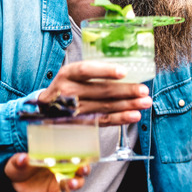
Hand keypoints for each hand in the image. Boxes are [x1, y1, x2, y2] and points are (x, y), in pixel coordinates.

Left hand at [4, 153, 87, 191]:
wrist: (15, 185)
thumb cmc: (19, 168)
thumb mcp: (16, 162)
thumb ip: (20, 160)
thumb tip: (23, 158)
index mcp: (56, 158)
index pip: (72, 155)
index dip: (79, 155)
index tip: (79, 157)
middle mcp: (63, 169)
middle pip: (80, 168)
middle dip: (84, 169)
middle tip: (81, 170)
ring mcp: (61, 181)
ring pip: (76, 182)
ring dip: (77, 183)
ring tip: (71, 185)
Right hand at [37, 61, 151, 126]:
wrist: (46, 107)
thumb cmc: (69, 85)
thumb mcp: (74, 73)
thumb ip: (95, 70)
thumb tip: (129, 69)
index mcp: (68, 74)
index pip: (86, 70)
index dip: (105, 71)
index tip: (124, 72)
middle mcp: (68, 91)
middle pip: (101, 91)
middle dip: (126, 91)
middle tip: (144, 90)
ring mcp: (73, 109)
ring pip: (104, 106)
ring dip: (128, 105)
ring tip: (146, 102)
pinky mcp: (80, 122)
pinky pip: (103, 120)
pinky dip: (120, 118)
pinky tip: (134, 115)